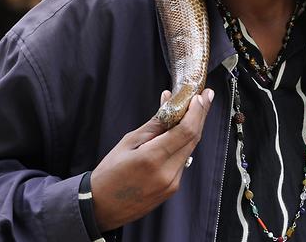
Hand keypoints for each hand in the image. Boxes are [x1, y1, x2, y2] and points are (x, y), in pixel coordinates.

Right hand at [90, 89, 213, 231]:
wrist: (100, 207)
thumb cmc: (109, 174)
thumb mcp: (128, 142)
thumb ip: (154, 124)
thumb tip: (170, 103)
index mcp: (152, 158)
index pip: (186, 131)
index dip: (196, 112)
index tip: (200, 97)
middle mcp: (167, 173)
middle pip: (193, 139)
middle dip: (200, 115)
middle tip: (205, 97)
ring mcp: (172, 183)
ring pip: (190, 149)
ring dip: (194, 129)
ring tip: (194, 110)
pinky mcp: (172, 189)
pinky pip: (183, 161)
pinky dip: (184, 144)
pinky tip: (181, 133)